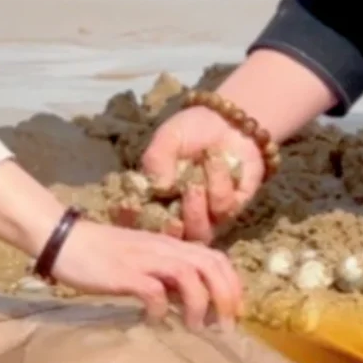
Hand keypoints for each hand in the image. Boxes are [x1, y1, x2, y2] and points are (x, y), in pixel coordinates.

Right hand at [52, 219, 243, 328]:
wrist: (65, 240)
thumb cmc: (101, 254)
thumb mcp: (142, 261)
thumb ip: (164, 276)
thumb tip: (185, 302)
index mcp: (170, 245)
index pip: (216, 257)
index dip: (232, 284)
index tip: (235, 311)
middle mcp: (164, 248)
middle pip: (211, 265)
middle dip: (226, 296)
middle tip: (226, 325)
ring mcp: (146, 260)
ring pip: (190, 275)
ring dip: (200, 304)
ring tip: (195, 328)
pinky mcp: (126, 274)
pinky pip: (154, 291)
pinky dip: (161, 309)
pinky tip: (155, 321)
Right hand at [140, 109, 263, 243]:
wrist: (230, 122)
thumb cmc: (192, 131)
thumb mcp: (167, 138)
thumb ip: (157, 160)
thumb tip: (159, 187)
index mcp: (155, 200)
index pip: (139, 221)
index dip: (132, 221)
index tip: (131, 208)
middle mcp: (178, 215)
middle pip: (170, 240)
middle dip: (170, 230)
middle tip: (171, 216)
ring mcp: (205, 217)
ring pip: (198, 233)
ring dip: (195, 207)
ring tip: (195, 180)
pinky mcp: (231, 212)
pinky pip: (223, 211)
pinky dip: (218, 185)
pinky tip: (217, 162)